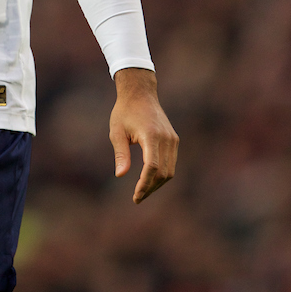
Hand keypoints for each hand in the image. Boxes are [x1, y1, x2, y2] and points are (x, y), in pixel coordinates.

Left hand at [110, 68, 177, 203]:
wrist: (140, 93)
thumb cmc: (124, 111)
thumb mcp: (116, 131)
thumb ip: (121, 153)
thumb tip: (120, 176)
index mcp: (151, 135)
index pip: (151, 167)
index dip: (144, 184)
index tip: (135, 196)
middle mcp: (166, 139)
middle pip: (163, 173)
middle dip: (150, 188)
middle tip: (137, 198)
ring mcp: (172, 139)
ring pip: (170, 171)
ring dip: (157, 184)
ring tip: (142, 192)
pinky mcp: (174, 140)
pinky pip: (171, 163)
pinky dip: (161, 175)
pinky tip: (149, 180)